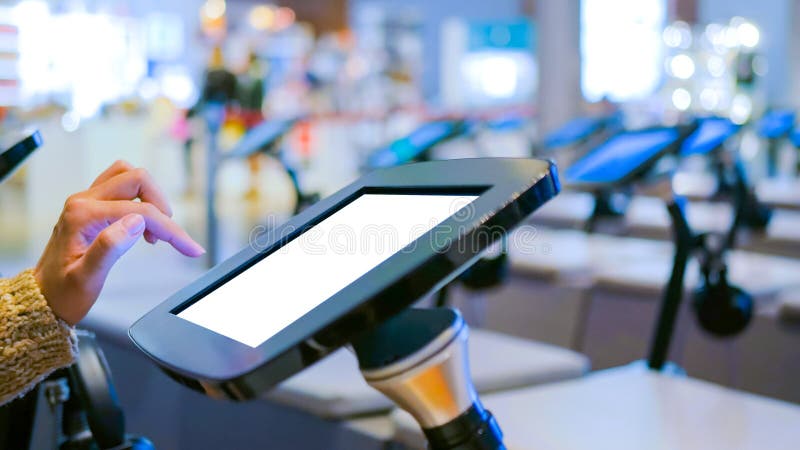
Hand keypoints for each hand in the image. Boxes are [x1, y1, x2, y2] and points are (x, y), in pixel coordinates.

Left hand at [34, 160, 204, 324]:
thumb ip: (110, 247)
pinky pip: (122, 187)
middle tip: (167, 236)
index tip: (190, 248)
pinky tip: (142, 225)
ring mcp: (86, 200)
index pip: (140, 211)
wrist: (44, 298)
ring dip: (151, 197)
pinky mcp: (91, 205)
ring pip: (129, 176)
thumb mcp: (87, 278)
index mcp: (82, 216)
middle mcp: (83, 201)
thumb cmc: (63, 293)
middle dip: (161, 205)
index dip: (170, 229)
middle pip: (136, 178)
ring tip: (154, 229)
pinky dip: (141, 199)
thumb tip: (136, 222)